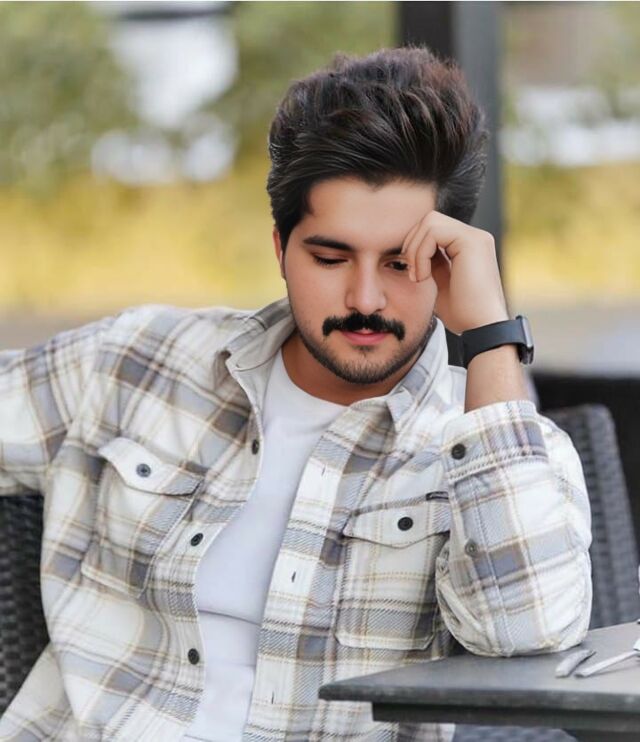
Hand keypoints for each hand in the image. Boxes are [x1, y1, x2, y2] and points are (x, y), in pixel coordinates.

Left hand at [400, 211, 508, 334]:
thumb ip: (430, 262)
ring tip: (419, 277)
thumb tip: (411, 247)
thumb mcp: (439, 283)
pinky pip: (433, 232)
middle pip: (429, 219)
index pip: (432, 229)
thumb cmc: (462, 314)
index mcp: (468, 246)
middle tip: (412, 274)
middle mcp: (475, 237)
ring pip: (429, 222)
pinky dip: (421, 254)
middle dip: (412, 244)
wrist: (481, 329)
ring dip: (415, 250)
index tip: (412, 274)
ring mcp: (475, 237)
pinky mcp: (472, 241)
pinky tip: (425, 277)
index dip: (415, 247)